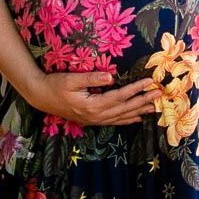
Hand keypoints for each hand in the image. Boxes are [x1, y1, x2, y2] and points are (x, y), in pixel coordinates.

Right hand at [29, 71, 158, 125]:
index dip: (135, 89)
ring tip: (154, 108)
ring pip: (121, 117)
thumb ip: (92, 78)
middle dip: (142, 101)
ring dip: (138, 112)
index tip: (149, 82)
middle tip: (159, 94)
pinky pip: (114, 121)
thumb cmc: (55, 84)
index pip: (119, 96)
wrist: (40, 96)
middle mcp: (95, 116)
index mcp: (91, 105)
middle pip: (124, 109)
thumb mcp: (71, 79)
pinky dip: (127, 120)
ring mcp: (93, 120)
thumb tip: (111, 76)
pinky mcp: (91, 120)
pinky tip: (136, 118)